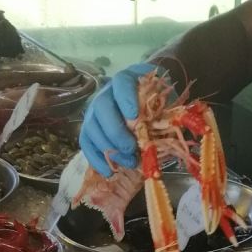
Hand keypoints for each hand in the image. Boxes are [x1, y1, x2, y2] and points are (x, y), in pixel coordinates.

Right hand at [78, 62, 168, 176]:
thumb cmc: (156, 104)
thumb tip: (165, 130)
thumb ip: (163, 112)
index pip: (122, 83)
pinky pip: (86, 143)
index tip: (135, 117)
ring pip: (92, 127)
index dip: (126, 99)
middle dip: (116, 131)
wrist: (146, 107)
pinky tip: (109, 171)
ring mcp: (95, 111)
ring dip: (109, 148)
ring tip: (129, 162)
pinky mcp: (90, 129)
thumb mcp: (164, 103)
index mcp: (127, 80)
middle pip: (102, 107)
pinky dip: (96, 159)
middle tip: (131, 148)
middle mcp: (106, 93)